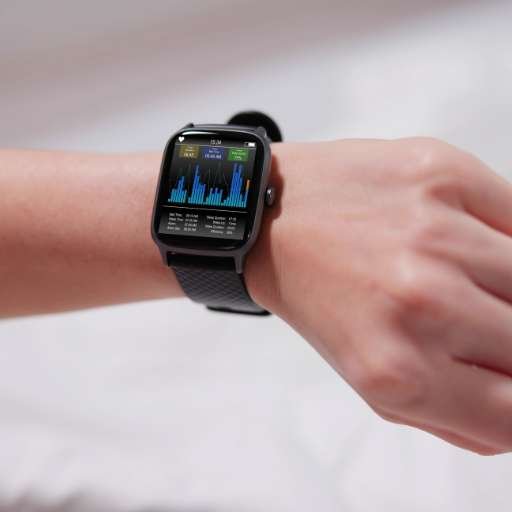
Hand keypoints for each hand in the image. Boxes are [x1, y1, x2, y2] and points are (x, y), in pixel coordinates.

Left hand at [247, 137, 511, 454]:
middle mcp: (423, 303)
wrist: (273, 217)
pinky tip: (463, 241)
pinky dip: (502, 237)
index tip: (500, 375)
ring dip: (507, 288)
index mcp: (400, 372)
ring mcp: (436, 233)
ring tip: (464, 280)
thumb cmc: (317, 296)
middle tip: (475, 324)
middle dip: (507, 342)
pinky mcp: (444, 173)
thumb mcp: (371, 382)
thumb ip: (453, 414)